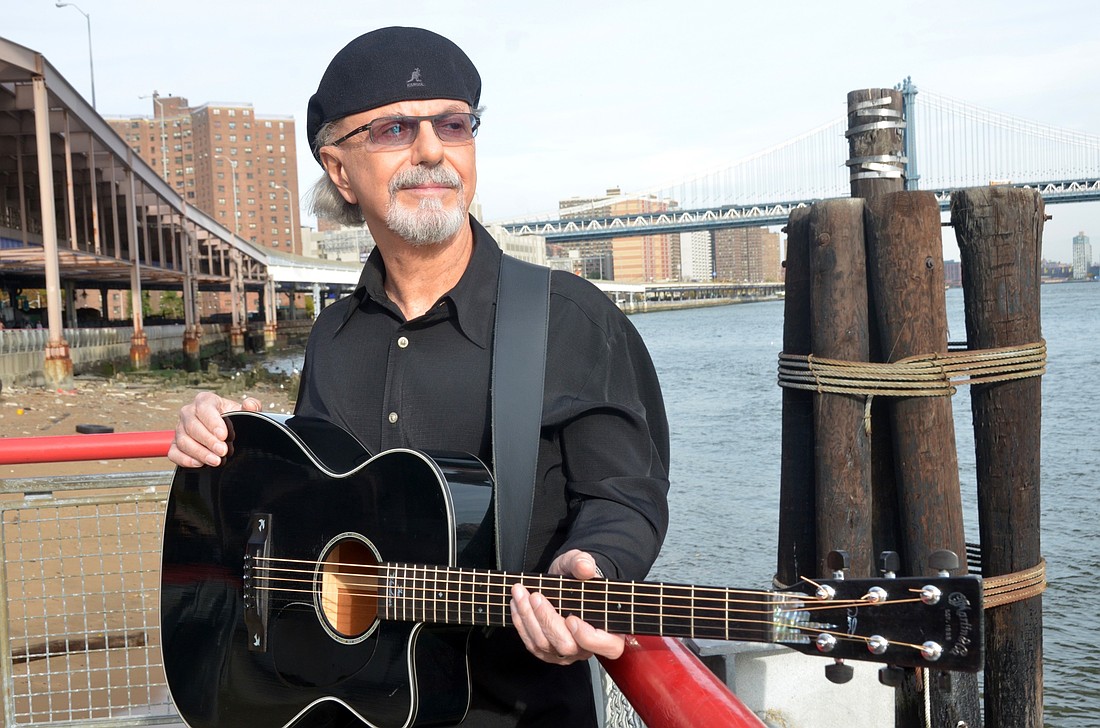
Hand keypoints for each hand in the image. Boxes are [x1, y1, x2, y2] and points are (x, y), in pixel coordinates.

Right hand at [167, 391, 262, 467]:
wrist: (223, 431)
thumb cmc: (231, 418)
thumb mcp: (243, 411)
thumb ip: (251, 406)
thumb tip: (251, 405)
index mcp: (205, 401)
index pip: (204, 408)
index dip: (213, 422)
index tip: (223, 435)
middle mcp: (189, 412)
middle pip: (192, 426)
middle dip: (208, 441)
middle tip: (222, 451)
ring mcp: (180, 428)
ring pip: (183, 440)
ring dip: (199, 452)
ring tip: (215, 460)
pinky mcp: (175, 444)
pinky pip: (174, 452)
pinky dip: (185, 460)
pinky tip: (200, 463)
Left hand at [510, 549, 624, 664]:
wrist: (563, 583)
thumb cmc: (576, 576)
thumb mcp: (580, 563)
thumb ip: (583, 563)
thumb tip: (585, 568)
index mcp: (609, 630)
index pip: (608, 646)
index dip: (588, 636)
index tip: (571, 618)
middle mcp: (587, 647)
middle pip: (567, 646)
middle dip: (547, 620)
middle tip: (535, 596)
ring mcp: (566, 653)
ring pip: (544, 645)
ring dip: (528, 618)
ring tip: (520, 594)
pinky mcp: (547, 651)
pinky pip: (531, 644)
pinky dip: (521, 622)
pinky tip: (517, 604)